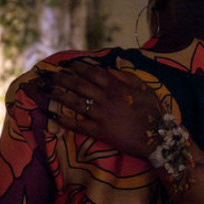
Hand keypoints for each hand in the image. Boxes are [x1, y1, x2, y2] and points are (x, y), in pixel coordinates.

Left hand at [33, 63, 160, 158]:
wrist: (157, 137)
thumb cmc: (152, 112)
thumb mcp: (144, 88)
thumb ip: (126, 76)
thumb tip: (108, 68)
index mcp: (117, 87)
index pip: (93, 73)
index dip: (78, 68)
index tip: (68, 65)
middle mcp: (106, 99)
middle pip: (79, 85)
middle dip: (62, 79)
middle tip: (50, 75)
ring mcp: (102, 115)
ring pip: (75, 102)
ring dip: (59, 95)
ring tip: (46, 90)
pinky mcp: (100, 131)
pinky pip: (79, 124)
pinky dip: (65, 120)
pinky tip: (53, 115)